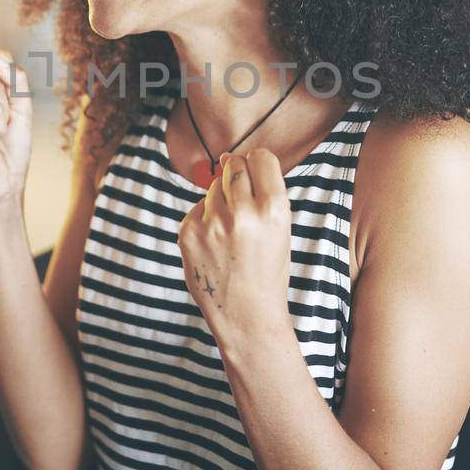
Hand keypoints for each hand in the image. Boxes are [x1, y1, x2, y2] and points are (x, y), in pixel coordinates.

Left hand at [177, 148, 293, 344]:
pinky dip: (205, 220)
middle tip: (242, 204)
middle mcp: (243, 213)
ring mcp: (212, 223)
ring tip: (231, 234)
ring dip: (220, 202)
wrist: (246, 313)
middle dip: (237, 177)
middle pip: (234, 166)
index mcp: (274, 209)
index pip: (261, 158)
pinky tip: (216, 245)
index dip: (257, 163)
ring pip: (213, 187)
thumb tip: (229, 156)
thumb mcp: (281, 229)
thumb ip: (262, 192)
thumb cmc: (267, 269)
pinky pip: (197, 209)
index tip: (256, 173)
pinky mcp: (188, 232)